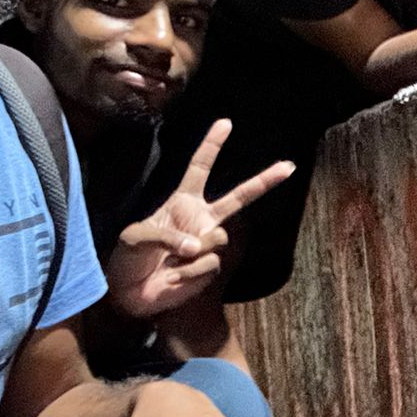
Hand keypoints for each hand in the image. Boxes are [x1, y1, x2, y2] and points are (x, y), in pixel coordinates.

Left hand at [105, 119, 292, 319]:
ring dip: (192, 250)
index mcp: (182, 202)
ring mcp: (207, 244)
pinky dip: (188, 271)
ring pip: (217, 237)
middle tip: (289, 166)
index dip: (212, 146)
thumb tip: (196, 246)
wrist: (129, 294)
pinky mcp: (210, 268)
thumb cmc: (128, 258)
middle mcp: (200, 219)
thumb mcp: (136, 237)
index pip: (199, 168)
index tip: (226, 123)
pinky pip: (209, 262)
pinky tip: (173, 277)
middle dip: (264, 181)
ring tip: (170, 262)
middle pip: (238, 197)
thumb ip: (166, 235)